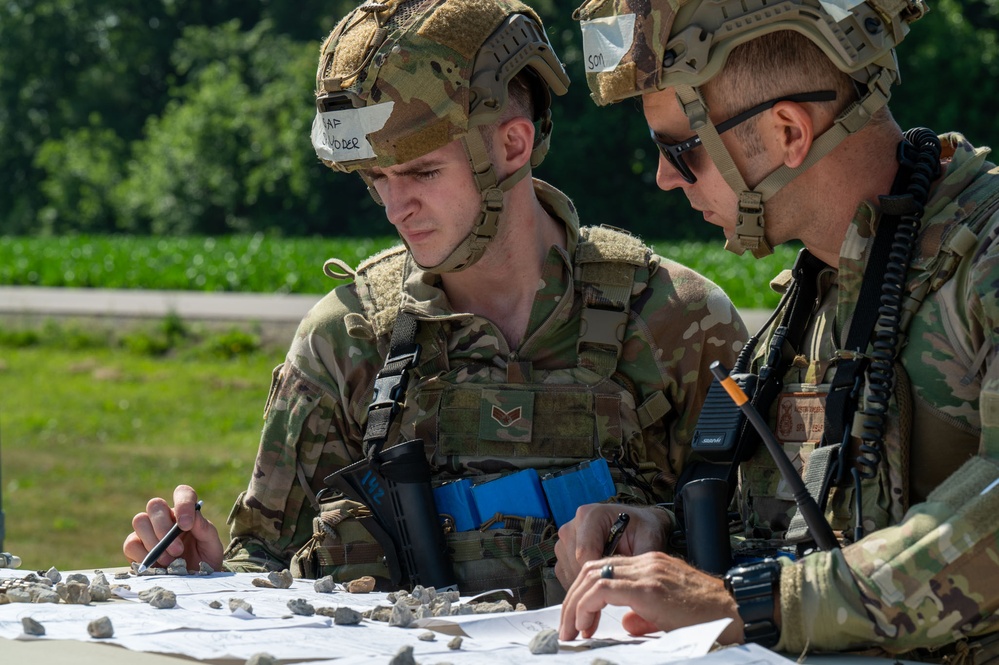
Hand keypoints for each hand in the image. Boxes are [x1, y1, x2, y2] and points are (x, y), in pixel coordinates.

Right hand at [123, 485, 223, 570]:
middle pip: (155, 505)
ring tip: (169, 562)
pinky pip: (130, 543)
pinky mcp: (135, 548)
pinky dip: (142, 555)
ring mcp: (147, 531)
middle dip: (163, 527)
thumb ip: (205, 529)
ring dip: (154, 542)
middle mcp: (165, 517)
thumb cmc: (205, 560)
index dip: (183, 503)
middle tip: (178, 551)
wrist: (193, 584)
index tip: (186, 525)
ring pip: (140, 521)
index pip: (182, 493)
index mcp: (186, 512)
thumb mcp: (212, 546)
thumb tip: (194, 516)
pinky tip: (157, 567)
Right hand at [554, 504, 669, 588]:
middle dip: (595, 584)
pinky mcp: (562, 554)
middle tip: (617, 592)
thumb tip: (637, 581)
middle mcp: (573, 527)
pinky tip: (602, 583)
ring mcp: (565, 540)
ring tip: (611, 585)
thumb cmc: (643, 530)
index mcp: (590, 516)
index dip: (599, 577)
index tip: (615, 590)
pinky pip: (567, 577)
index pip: (585, 554)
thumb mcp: (649, 540)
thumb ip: (642, 558)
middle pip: (575, 566)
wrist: (637, 526)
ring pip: (569, 574)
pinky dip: (583, 586)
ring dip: (589, 586)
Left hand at [558, 551, 742, 641]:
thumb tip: (624, 623)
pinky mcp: (649, 587)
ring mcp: (647, 571)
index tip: (578, 623)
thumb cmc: (709, 616)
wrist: (737, 612)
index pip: (602, 569)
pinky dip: (587, 607)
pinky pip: (604, 588)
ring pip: (592, 577)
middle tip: (567, 629)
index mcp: (648, 565)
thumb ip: (643, 614)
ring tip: (572, 631)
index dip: (582, 595)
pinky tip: (586, 627)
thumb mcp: (668, 613)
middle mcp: (645, 562)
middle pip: (591, 570)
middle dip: (571, 600)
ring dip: (575, 605)